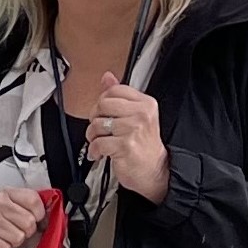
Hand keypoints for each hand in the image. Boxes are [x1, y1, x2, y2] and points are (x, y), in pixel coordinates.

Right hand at [0, 189, 47, 247]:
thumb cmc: (2, 223)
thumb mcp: (17, 208)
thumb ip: (35, 206)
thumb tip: (52, 210)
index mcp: (7, 193)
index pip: (34, 201)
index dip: (39, 214)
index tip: (34, 217)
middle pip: (29, 221)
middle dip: (26, 231)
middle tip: (17, 230)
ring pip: (18, 237)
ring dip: (15, 241)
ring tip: (6, 236)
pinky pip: (5, 247)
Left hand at [88, 77, 171, 200]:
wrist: (154, 170)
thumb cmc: (143, 145)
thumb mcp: (135, 116)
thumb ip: (120, 96)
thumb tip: (107, 77)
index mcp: (145, 103)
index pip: (113, 90)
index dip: (102, 102)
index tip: (104, 113)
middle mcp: (141, 114)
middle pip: (102, 104)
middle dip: (95, 118)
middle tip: (100, 129)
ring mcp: (133, 129)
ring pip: (97, 124)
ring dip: (93, 137)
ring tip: (101, 142)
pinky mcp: (125, 145)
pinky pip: (97, 143)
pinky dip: (94, 151)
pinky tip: (100, 153)